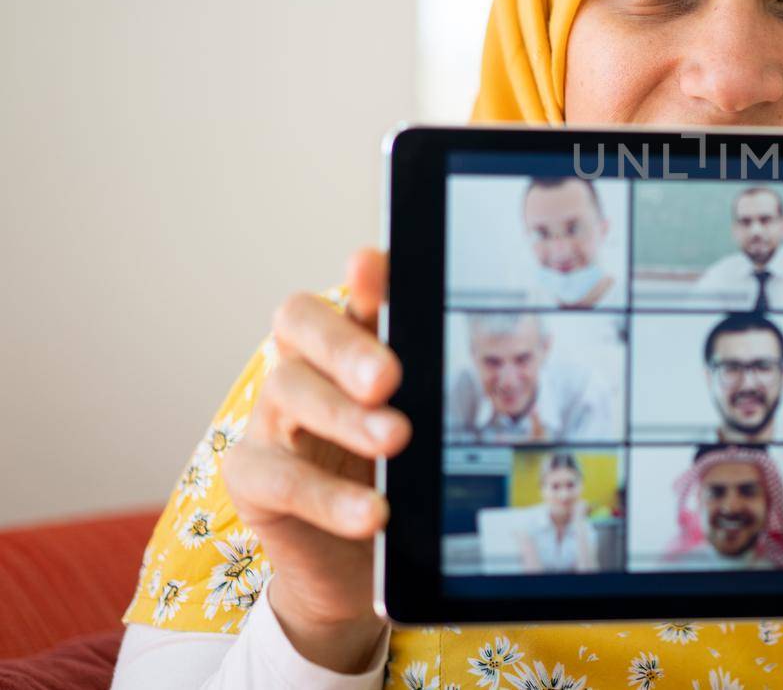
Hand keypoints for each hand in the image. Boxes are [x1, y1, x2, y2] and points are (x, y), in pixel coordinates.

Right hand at [222, 248, 410, 673]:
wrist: (358, 561)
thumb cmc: (402, 475)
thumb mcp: (432, 427)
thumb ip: (442, 388)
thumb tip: (487, 362)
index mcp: (353, 341)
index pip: (351, 293)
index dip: (363, 278)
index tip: (372, 266)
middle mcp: (304, 364)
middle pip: (302, 323)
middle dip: (345, 345)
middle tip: (388, 376)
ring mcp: (269, 417)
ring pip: (289, 389)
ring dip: (344, 415)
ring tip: (396, 440)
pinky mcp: (250, 475)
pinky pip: (280, 478)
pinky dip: (328, 497)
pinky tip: (372, 513)